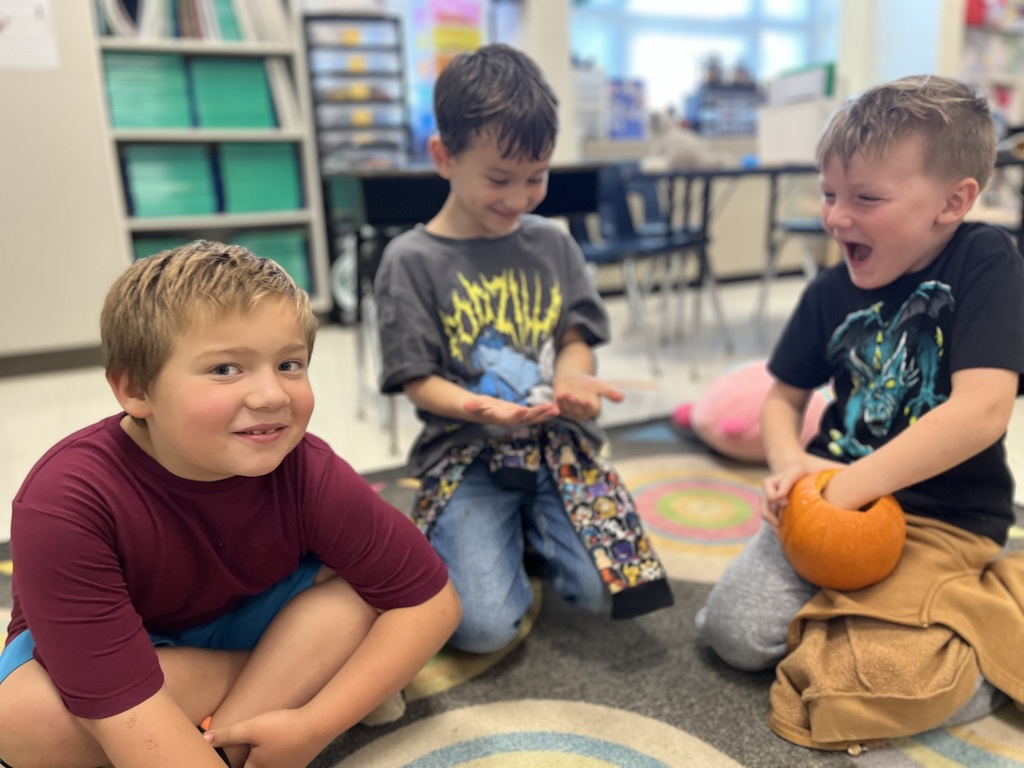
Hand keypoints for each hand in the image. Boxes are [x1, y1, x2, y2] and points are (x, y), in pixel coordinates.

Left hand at [203, 709, 324, 767]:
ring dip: (262, 759)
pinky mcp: (300, 761)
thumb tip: (205, 739)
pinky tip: (277, 745)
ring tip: (258, 747)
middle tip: (241, 751)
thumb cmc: (283, 727)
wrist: (318, 724)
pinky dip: (276, 756)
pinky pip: (282, 762)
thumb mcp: (252, 727)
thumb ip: (228, 734)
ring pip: (270, 765)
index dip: (230, 765)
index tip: (224, 760)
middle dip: (248, 761)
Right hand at [464, 395, 559, 425]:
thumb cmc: (475, 407)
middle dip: (538, 413)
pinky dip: (544, 411)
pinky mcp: (521, 414)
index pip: (509, 418)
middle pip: (526, 418)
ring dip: (545, 414)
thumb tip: (467, 405)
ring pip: (533, 417)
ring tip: (557, 409)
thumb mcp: (473, 405)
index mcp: (500, 419)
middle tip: (551, 408)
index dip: (516, 415)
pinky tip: (554, 407)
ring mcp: (517, 418)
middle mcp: (511, 421)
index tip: (524, 410)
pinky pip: (534, 413)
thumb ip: (472, 406)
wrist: (479, 411)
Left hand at [552, 373, 624, 420]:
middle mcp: (582, 413)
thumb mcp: (600, 385)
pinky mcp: (560, 408)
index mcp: (593, 410)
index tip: (584, 400)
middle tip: (573, 397)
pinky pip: (558, 408)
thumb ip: (610, 392)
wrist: (572, 378)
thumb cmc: (589, 383)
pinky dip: (558, 404)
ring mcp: (570, 412)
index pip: (590, 410)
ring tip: (566, 394)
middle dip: (575, 405)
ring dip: (566, 404)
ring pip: (567, 410)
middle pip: (578, 412)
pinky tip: (559, 395)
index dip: (586, 407)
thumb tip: (622, 398)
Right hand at [761, 454, 844, 530]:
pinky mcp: (770, 500)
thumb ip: (840, 469)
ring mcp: (773, 489)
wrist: (797, 464)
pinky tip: (780, 531)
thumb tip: (862, 474)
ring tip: (779, 527)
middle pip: (768, 486)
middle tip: (783, 507)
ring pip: (764, 500)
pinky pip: (766, 510)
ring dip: (769, 513)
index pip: (787, 477)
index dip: (784, 487)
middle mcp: (780, 478)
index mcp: (795, 469)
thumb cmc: (815, 468)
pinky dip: (770, 520)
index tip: (784, 499)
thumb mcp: (827, 466)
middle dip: (772, 498)